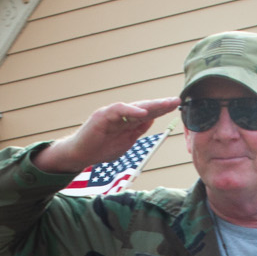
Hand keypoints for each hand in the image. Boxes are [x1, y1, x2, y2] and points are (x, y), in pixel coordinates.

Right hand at [32, 98, 179, 174]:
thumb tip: (151, 119)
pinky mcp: (102, 116)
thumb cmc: (100, 149)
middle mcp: (121, 114)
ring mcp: (112, 114)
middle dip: (161, 104)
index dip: (162, 109)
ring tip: (166, 103)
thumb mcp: (125, 142)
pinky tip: (144, 112)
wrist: (79, 154)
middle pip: (145, 107)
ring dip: (151, 105)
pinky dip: (131, 110)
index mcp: (128, 121)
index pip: (148, 113)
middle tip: (177, 100)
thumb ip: (137, 130)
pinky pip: (118, 111)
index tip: (177, 106)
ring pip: (134, 106)